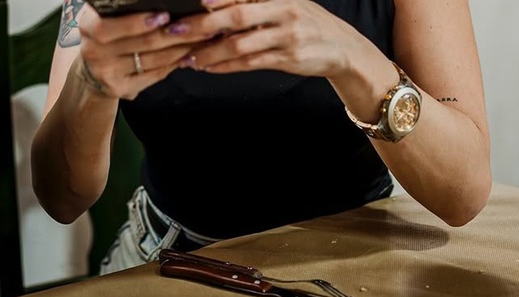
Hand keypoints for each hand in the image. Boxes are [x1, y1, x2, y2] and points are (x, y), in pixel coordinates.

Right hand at [76, 6, 214, 99]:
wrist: (93, 70)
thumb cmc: (108, 35)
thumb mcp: (106, 17)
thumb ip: (125, 8)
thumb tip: (165, 0)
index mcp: (88, 26)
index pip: (111, 26)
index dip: (139, 22)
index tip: (166, 15)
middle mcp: (94, 52)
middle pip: (142, 43)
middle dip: (175, 33)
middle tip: (199, 24)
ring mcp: (108, 74)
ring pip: (154, 59)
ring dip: (182, 47)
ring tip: (202, 36)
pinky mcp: (122, 89)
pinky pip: (155, 74)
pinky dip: (175, 63)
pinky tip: (189, 53)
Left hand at [183, 0, 359, 76]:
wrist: (341, 47)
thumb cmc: (305, 23)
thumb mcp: (285, 4)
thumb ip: (255, 5)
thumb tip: (212, 8)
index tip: (195, 1)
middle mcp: (283, 11)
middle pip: (237, 18)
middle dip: (203, 25)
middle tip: (176, 30)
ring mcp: (286, 36)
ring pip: (240, 46)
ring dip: (210, 53)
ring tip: (189, 58)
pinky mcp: (288, 58)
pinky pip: (250, 64)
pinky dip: (226, 67)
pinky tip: (210, 68)